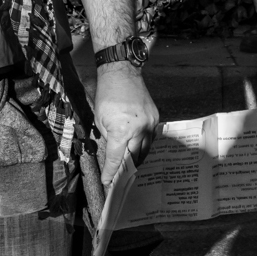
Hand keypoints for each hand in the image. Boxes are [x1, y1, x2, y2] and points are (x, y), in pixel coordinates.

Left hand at [94, 61, 158, 186]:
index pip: (116, 158)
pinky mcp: (155, 117)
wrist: (122, 73)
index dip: (111, 172)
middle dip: (127, 168)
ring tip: (131, 165)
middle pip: (134, 157)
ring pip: (146, 148)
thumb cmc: (107, 95)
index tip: (108, 182)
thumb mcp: (100, 120)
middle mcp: (139, 130)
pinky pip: (151, 136)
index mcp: (121, 131)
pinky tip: (139, 147)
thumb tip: (115, 148)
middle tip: (121, 177)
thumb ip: (109, 137)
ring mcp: (149, 123)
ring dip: (138, 158)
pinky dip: (144, 143)